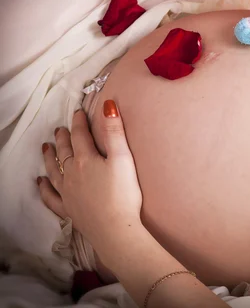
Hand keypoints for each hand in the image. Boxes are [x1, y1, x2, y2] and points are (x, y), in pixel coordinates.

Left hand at [38, 100, 141, 247]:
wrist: (115, 229)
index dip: (79, 122)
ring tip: (46, 148)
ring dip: (50, 158)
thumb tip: (108, 105)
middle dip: (63, 138)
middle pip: (65, 151)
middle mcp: (72, 174)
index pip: (80, 135)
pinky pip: (51, 196)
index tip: (79, 112)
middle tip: (60, 129)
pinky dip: (44, 188)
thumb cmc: (123, 194)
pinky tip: (40, 182)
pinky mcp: (68, 209)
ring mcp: (68, 192)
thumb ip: (115, 132)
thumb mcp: (123, 159)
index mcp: (86, 160)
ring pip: (54, 170)